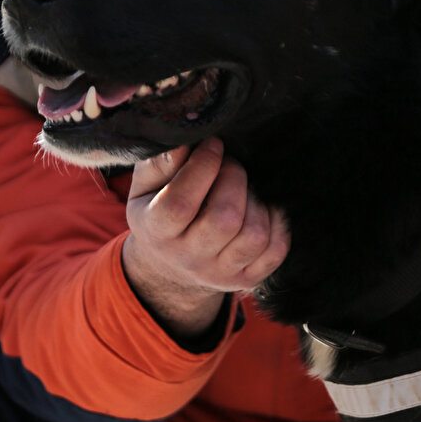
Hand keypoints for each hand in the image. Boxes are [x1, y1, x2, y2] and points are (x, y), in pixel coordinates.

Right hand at [122, 139, 289, 339]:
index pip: (180, 203)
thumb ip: (158, 163)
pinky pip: (276, 249)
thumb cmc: (158, 211)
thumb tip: (186, 141)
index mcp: (156, 232)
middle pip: (224, 219)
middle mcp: (188, 258)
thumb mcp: (144, 187)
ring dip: (256, 200)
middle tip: (230, 164)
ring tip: (243, 189)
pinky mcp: (246, 279)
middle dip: (234, 179)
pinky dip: (276, 221)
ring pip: (254, 235)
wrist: (171, 264)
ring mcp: (219, 273)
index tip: (214, 144)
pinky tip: (259, 208)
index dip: (202, 167)